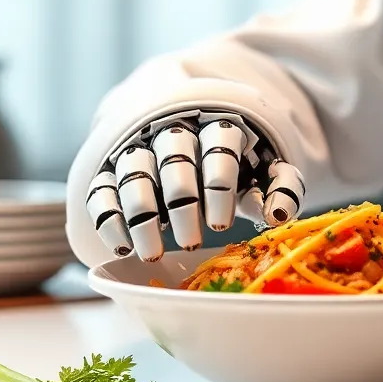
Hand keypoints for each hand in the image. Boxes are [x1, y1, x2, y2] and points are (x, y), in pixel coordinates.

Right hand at [85, 111, 304, 261]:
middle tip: (191, 243)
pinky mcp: (111, 167)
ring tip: (153, 253)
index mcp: (219, 127)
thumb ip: (281, 186)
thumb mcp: (264, 169)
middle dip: (182, 206)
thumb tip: (280, 216)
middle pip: (175, 164)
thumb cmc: (237, 164)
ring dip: (141, 216)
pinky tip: (122, 248)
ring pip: (134, 175)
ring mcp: (140, 147)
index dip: (218, 190)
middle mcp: (175, 132)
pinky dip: (108, 218)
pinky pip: (101, 189)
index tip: (221, 226)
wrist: (191, 132)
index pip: (218, 150)